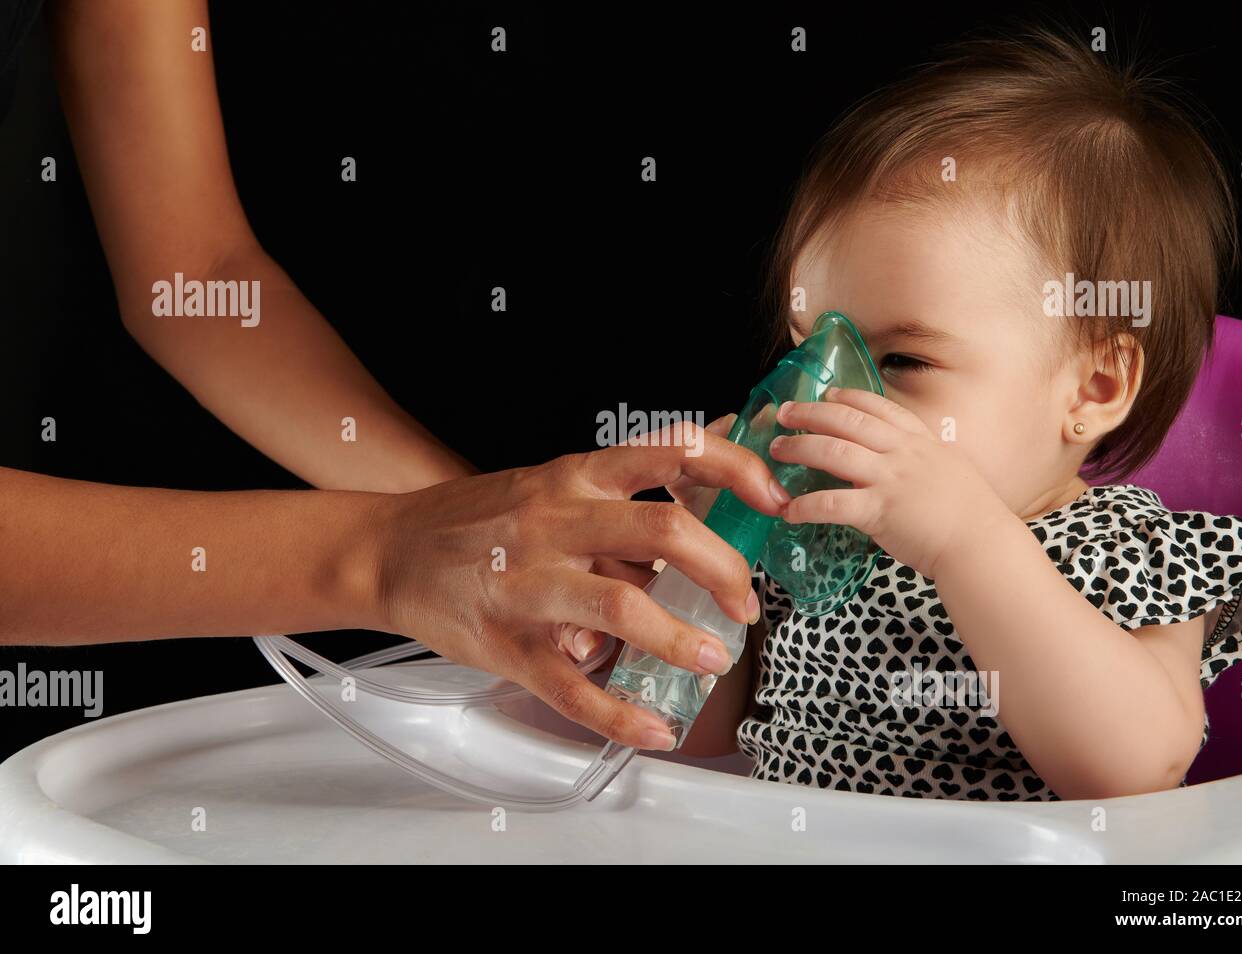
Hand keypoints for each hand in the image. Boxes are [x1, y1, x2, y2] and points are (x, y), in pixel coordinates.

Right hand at [367, 425, 789, 749]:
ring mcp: (531, 585)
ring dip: (681, 638)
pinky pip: (573, 687)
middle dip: (723, 568)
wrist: (387, 550)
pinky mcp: (509, 645)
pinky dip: (621, 714)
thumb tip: (704, 489)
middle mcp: (556, 521)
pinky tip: (655, 728)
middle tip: (746, 602)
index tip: (775, 498)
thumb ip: (622, 495)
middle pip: (662, 530)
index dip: (735, 470)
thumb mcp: (551, 483)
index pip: (671, 451)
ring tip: (714, 659)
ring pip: (622, 605)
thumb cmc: (478, 518)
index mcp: (574, 477)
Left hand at [770, 387, 1008, 579]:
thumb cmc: (971, 516)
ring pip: (832, 452)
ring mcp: (890, 479)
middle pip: (846, 421)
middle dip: (810, 413)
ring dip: (799, 448)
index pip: (878, 407)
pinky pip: (831, 503)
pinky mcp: (879, 511)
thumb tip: (897, 466)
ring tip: (777, 449)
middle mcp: (902, 453)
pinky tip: (788, 511)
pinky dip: (805, 506)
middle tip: (784, 413)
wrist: (983, 544)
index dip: (847, 398)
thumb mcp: (949, 471)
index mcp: (921, 441)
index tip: (827, 394)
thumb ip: (919, 463)